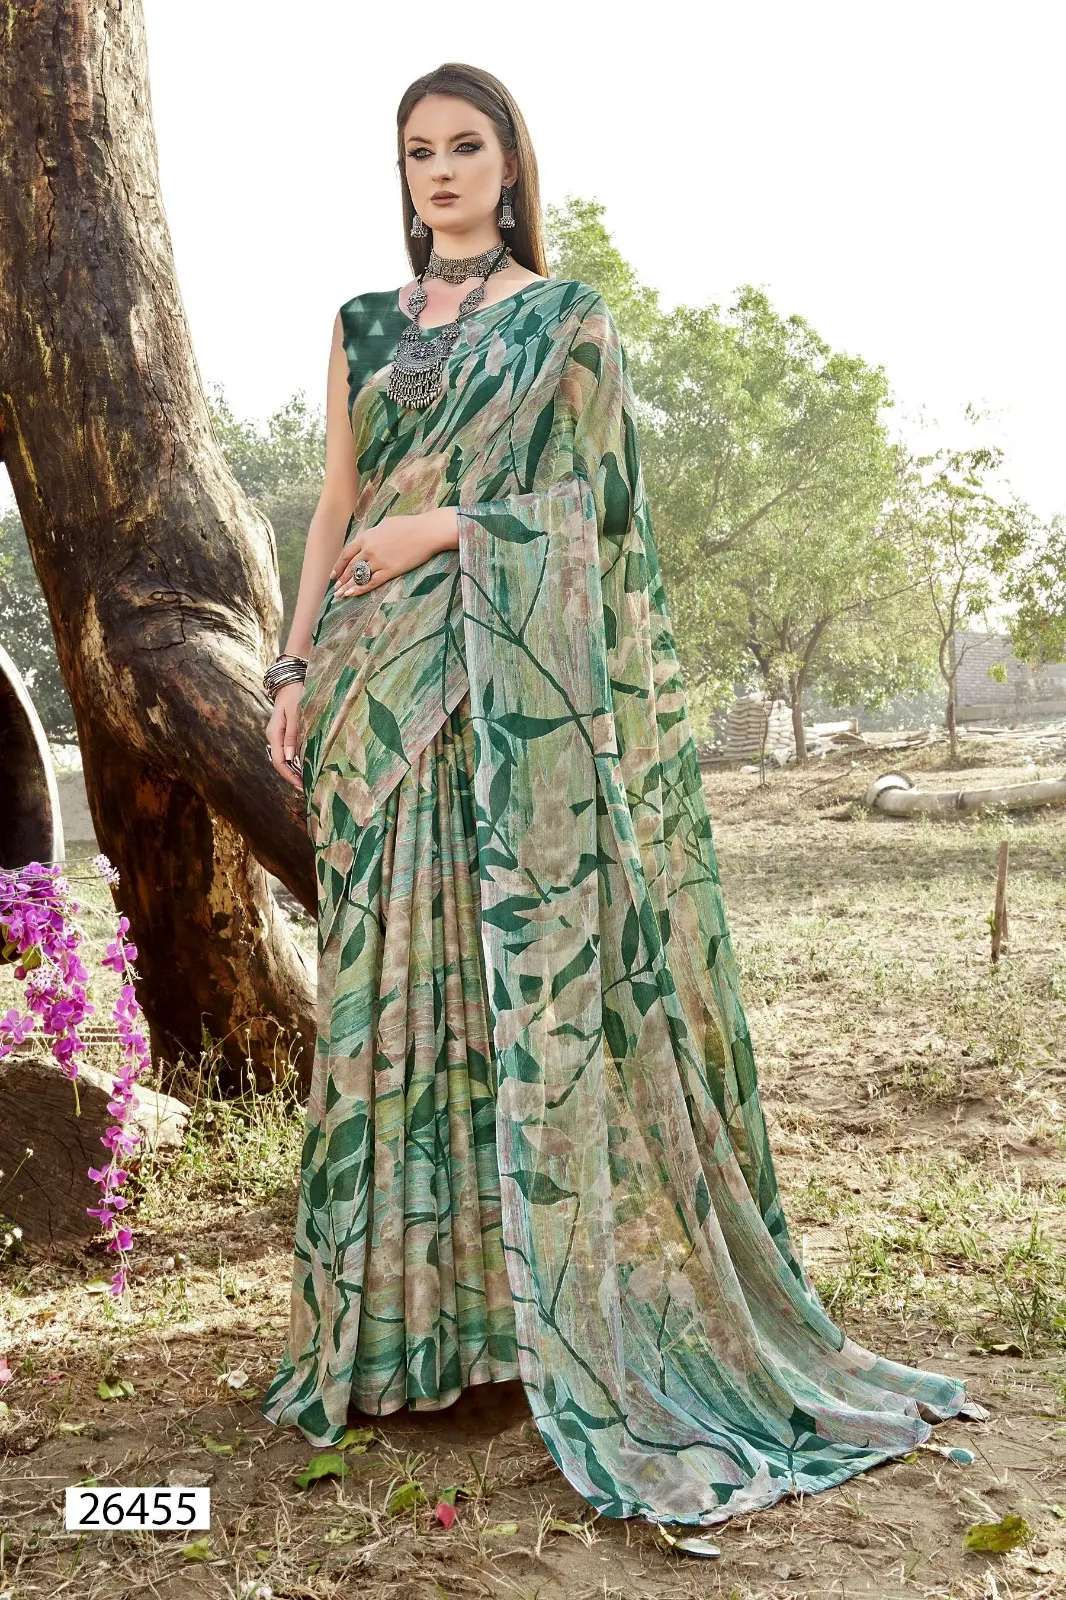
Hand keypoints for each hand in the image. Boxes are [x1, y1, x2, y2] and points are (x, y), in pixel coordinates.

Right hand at [266, 680, 304, 790]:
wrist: (292, 680)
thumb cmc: (295, 694)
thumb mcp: (296, 713)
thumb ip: (293, 733)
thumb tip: (289, 756)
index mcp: (274, 733)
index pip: (278, 761)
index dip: (289, 775)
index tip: (301, 785)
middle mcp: (275, 736)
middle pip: (281, 762)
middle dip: (293, 776)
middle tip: (308, 787)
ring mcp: (280, 735)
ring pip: (285, 758)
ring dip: (296, 770)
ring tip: (309, 781)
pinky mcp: (287, 733)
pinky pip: (290, 751)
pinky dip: (298, 761)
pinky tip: (307, 766)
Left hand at [331, 509, 458, 596]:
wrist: (428, 532)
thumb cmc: (410, 525)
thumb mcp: (386, 524)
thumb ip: (374, 534)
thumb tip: (369, 540)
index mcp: (367, 536)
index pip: (346, 554)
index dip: (338, 566)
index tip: (334, 575)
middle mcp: (369, 549)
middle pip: (350, 567)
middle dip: (341, 579)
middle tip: (335, 589)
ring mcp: (379, 561)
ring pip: (358, 577)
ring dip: (348, 587)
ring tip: (340, 595)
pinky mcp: (390, 570)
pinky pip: (371, 583)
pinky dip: (360, 590)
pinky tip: (352, 595)